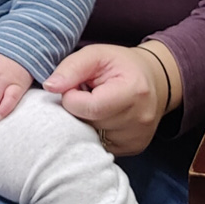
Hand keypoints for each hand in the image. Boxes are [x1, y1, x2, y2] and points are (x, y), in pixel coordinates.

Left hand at [43, 43, 173, 156]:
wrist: (154, 80)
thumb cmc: (121, 64)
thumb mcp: (96, 54)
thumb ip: (71, 68)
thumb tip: (50, 87)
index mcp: (133, 92)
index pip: (87, 107)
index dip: (71, 96)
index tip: (76, 86)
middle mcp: (139, 120)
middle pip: (87, 124)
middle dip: (77, 109)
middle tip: (85, 95)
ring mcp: (136, 138)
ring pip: (90, 137)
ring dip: (84, 122)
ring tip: (96, 104)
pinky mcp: (133, 149)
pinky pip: (99, 146)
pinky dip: (94, 132)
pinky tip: (101, 117)